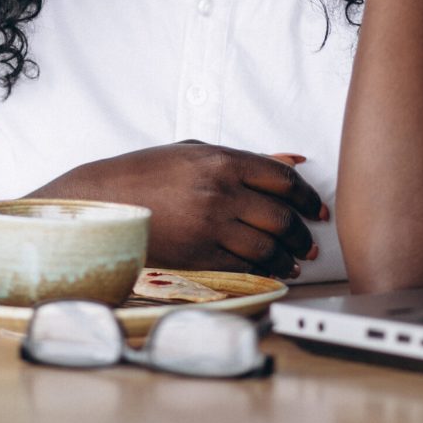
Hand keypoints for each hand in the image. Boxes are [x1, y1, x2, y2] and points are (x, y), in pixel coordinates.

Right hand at [28, 142, 326, 278]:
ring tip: (295, 259)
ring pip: (267, 245)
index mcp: (221, 159)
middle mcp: (220, 191)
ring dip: (288, 256)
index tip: (316, 208)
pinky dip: (264, 269)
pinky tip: (271, 269)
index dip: (307, 196)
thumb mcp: (194, 152)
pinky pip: (244, 265)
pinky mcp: (198, 253)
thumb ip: (244, 158)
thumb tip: (292, 161)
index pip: (282, 179)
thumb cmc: (147, 171)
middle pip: (281, 216)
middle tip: (310, 240)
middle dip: (303, 232)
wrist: (106, 199)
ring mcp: (210, 224)